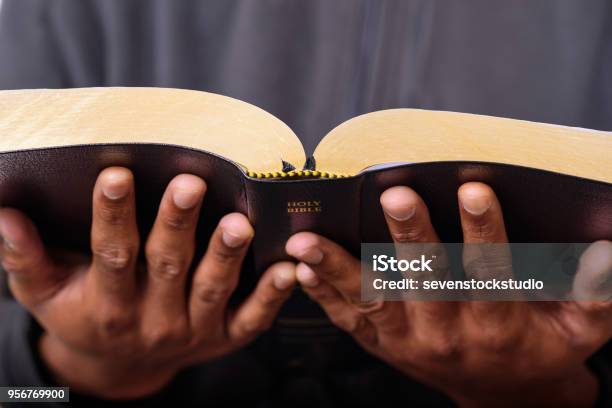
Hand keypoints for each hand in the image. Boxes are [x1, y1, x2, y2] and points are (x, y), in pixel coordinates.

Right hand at [0, 167, 295, 398]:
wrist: (121, 365)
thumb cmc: (83, 314)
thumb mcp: (45, 293)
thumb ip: (26, 257)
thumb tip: (4, 214)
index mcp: (107, 304)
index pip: (111, 255)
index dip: (111, 215)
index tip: (115, 175)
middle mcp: (152, 318)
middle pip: (167, 265)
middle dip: (177, 223)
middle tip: (189, 184)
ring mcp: (193, 329)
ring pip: (212, 288)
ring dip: (226, 255)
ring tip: (239, 222)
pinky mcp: (225, 336)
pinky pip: (252, 318)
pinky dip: (271, 296)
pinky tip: (288, 269)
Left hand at [286, 182, 611, 407]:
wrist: (504, 394)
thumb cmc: (540, 346)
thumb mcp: (579, 328)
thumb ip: (593, 295)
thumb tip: (606, 252)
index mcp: (499, 323)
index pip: (493, 273)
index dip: (485, 232)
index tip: (475, 190)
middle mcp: (448, 333)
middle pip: (427, 281)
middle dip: (412, 237)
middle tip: (398, 196)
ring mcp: (408, 339)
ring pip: (372, 299)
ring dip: (339, 268)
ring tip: (307, 240)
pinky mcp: (382, 342)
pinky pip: (348, 319)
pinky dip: (322, 295)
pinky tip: (298, 269)